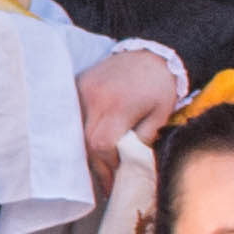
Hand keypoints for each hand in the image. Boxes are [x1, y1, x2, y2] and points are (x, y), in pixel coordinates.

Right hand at [75, 44, 186, 187]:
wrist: (152, 53)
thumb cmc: (160, 86)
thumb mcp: (160, 116)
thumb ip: (142, 140)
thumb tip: (127, 164)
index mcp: (117, 106)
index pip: (101, 145)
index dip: (107, 165)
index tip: (115, 178)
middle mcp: (94, 97)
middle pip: (86, 141)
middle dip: (96, 164)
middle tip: (106, 181)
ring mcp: (82, 89)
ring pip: (76, 130)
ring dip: (86, 150)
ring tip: (98, 164)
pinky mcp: (78, 84)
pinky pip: (74, 115)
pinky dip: (80, 131)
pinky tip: (90, 143)